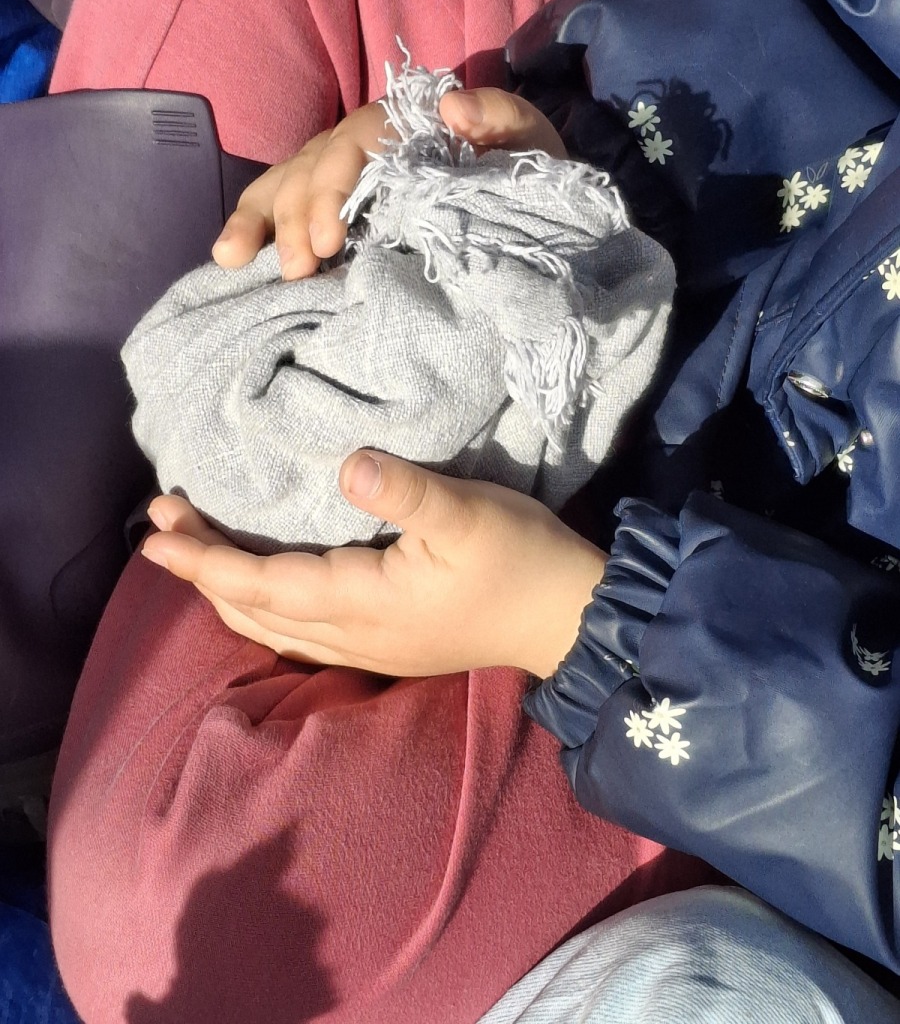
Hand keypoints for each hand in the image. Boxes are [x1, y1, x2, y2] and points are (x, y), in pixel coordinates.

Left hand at [140, 450, 604, 678]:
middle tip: (160, 530)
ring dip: (228, 591)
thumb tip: (348, 465)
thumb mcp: (471, 515)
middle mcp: (355, 635)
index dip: (204, 560)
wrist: (570, 621)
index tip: (155, 534)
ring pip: (275, 627)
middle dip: (202, 572)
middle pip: (256, 609)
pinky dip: (263, 608)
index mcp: (364, 602)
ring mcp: (370, 648)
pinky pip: (301, 634)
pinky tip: (262, 592)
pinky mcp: (388, 646)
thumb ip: (408, 492)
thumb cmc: (522, 562)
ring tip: (195, 556)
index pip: (262, 584)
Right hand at [212, 89, 567, 280]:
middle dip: (296, 218)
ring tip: (234, 261)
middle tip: (300, 271)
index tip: (331, 241)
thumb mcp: (529, 140)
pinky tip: (229, 258)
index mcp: (402, 125)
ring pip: (287, 183)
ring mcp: (344, 174)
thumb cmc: (524, 169)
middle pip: (312, 168)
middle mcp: (363, 143)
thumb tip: (452, 107)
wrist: (530, 201)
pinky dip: (255, 227)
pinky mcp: (337, 205)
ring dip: (261, 222)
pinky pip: (285, 205)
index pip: (353, 144)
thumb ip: (501, 118)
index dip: (334, 189)